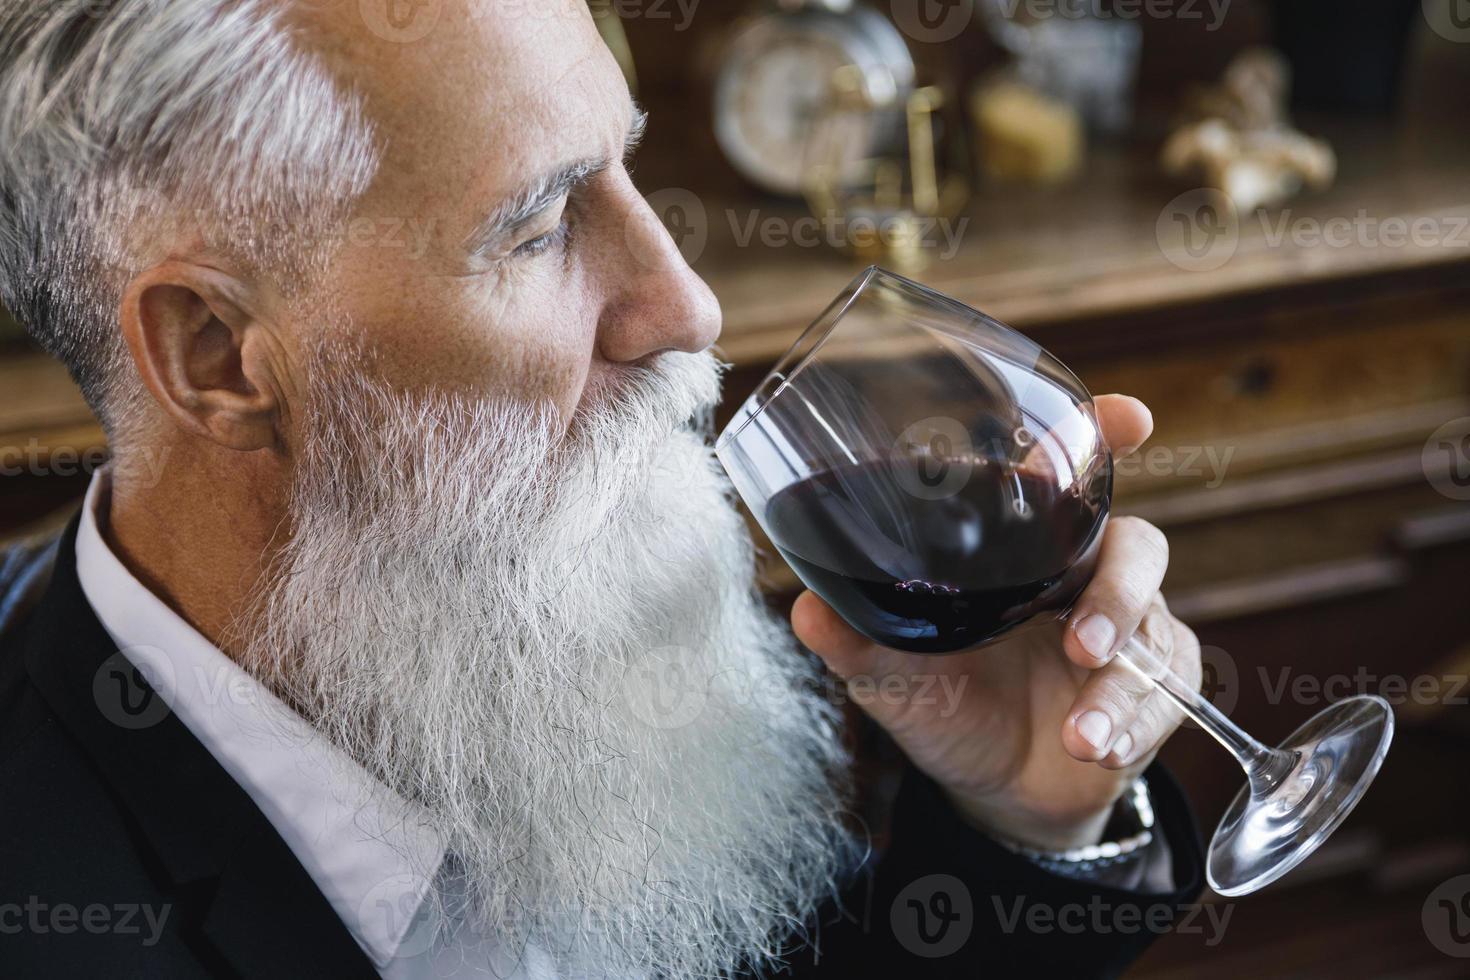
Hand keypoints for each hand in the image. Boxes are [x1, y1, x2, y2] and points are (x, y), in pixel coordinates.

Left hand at [791, 395, 1201, 850]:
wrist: (993, 788)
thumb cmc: (945, 701)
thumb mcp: (893, 676)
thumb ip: (858, 641)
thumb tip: (807, 610)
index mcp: (1025, 550)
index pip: (1072, 477)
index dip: (1104, 437)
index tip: (1130, 417)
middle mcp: (1082, 577)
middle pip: (1136, 548)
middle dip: (1120, 593)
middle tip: (1080, 644)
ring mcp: (1127, 632)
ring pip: (1157, 630)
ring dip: (1124, 684)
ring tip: (1083, 733)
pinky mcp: (1152, 690)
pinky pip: (1168, 695)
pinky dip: (1133, 726)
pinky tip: (1097, 750)